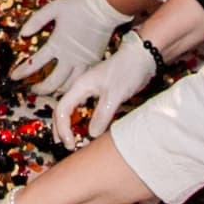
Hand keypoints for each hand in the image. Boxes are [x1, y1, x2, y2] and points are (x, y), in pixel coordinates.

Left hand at [17, 0, 126, 88]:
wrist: (104, 7)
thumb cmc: (78, 6)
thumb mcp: (53, 8)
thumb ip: (36, 21)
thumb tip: (22, 34)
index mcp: (57, 44)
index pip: (35, 64)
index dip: (22, 72)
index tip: (13, 76)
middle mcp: (70, 58)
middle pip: (52, 82)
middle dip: (40, 89)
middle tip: (32, 90)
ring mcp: (84, 63)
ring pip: (69, 86)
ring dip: (56, 91)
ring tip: (48, 91)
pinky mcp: (94, 63)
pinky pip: (82, 80)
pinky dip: (73, 87)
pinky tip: (68, 87)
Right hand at [47, 32, 156, 147]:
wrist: (142, 57)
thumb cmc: (128, 71)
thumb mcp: (115, 95)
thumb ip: (102, 115)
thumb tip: (91, 135)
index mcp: (80, 86)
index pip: (61, 110)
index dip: (62, 129)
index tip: (71, 143)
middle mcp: (81, 88)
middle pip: (62, 110)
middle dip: (61, 129)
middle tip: (68, 146)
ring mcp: (89, 91)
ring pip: (72, 110)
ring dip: (69, 126)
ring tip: (73, 141)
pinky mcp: (99, 94)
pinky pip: (84, 110)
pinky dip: (82, 122)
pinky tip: (87, 130)